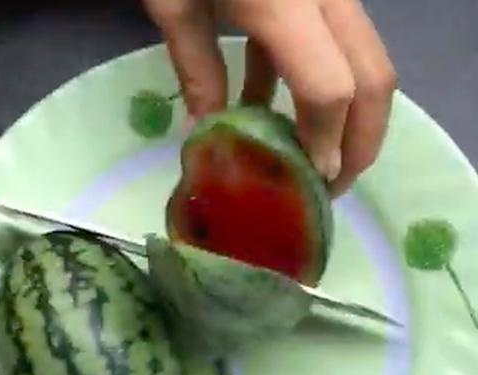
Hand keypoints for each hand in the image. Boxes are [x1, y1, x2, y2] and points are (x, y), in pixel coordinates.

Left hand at [142, 0, 395, 194]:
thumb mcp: (174, 5)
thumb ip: (198, 69)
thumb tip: (208, 130)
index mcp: (284, 1)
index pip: (329, 88)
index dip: (325, 142)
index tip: (310, 180)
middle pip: (374, 77)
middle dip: (362, 140)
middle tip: (332, 182)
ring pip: (366, 60)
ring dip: (347, 116)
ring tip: (313, 158)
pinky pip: (334, 42)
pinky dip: (314, 81)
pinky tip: (272, 106)